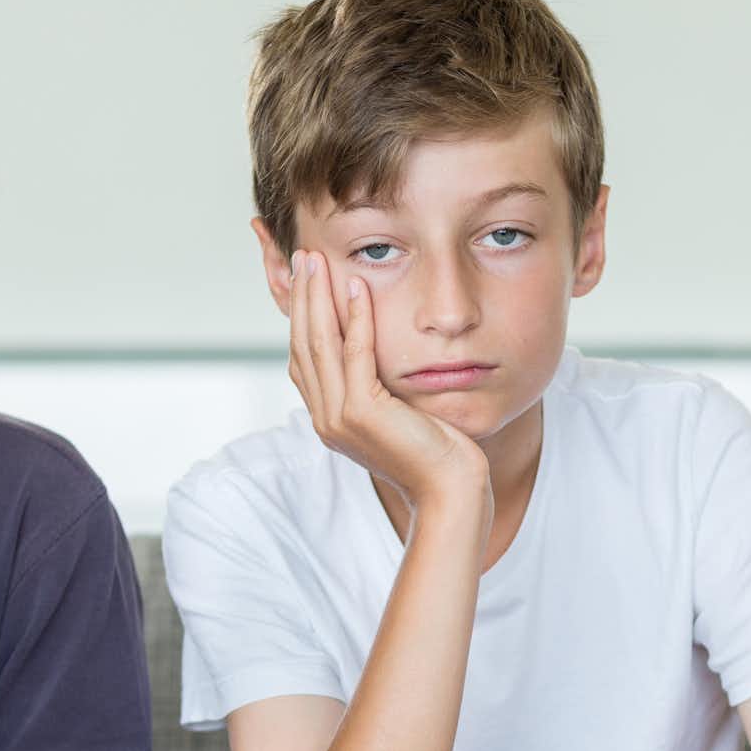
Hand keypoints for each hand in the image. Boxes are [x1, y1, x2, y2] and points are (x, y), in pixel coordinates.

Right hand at [285, 249, 487, 518]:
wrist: (450, 494)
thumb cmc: (435, 455)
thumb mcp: (399, 414)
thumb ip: (379, 387)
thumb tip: (379, 353)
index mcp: (330, 419)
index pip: (304, 357)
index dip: (301, 315)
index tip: (306, 278)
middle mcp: (326, 419)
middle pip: (303, 346)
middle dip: (302, 298)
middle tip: (304, 257)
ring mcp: (339, 419)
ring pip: (319, 345)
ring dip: (317, 298)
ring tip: (317, 261)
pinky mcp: (362, 415)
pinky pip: (355, 355)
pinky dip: (355, 318)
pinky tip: (358, 288)